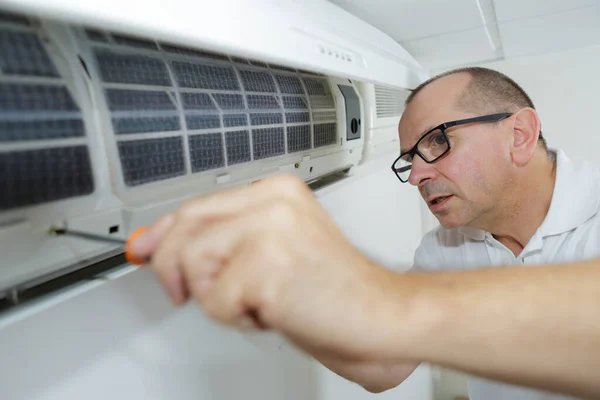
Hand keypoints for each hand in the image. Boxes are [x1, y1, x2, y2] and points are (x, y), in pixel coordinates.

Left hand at [130, 174, 403, 361]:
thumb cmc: (333, 289)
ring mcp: (271, 228)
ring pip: (193, 263)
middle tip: (196, 293)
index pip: (197, 205)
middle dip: (178, 270)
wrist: (382, 313)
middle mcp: (272, 200)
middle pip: (185, 228)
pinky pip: (217, 300)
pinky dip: (240, 318)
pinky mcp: (268, 265)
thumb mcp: (269, 253)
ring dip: (218, 297)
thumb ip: (220, 243)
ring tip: (259, 300)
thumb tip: (155, 245)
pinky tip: (275, 311)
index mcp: (276, 191)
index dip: (164, 233)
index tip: (145, 247)